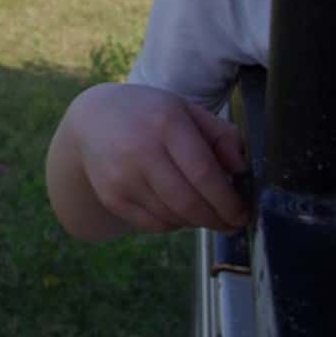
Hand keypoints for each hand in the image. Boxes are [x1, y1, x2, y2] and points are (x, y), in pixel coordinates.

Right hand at [58, 83, 248, 236]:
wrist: (93, 120)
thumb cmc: (151, 115)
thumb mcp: (188, 111)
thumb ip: (223, 135)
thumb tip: (241, 170)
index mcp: (166, 123)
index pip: (204, 173)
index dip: (228, 201)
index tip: (242, 213)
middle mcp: (141, 151)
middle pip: (189, 203)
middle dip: (217, 220)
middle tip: (232, 224)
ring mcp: (122, 177)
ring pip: (173, 218)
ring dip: (197, 221)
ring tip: (206, 211)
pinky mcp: (111, 197)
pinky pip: (154, 225)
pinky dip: (174, 224)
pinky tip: (178, 210)